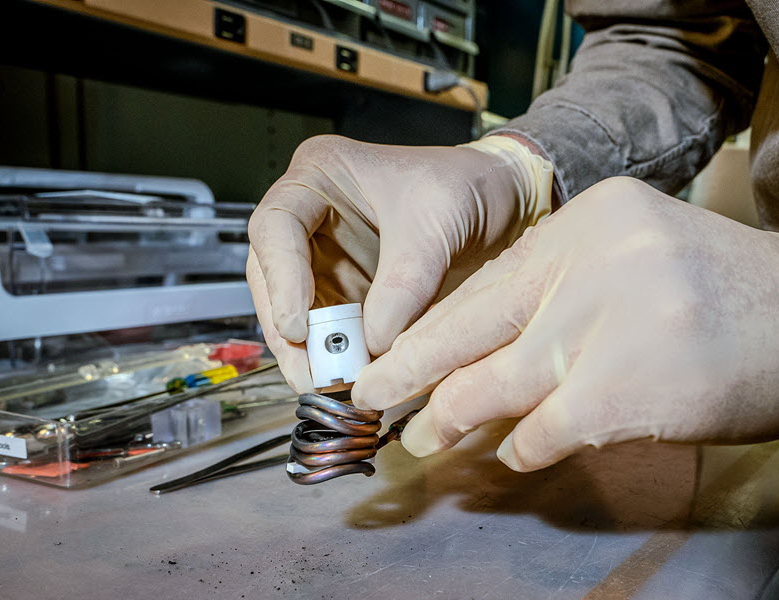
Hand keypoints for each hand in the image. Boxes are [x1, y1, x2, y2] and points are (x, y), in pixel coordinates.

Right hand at [247, 135, 551, 390]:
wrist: (505, 200)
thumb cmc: (468, 185)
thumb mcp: (437, 226)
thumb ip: (404, 284)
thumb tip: (373, 343)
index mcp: (321, 174)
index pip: (275, 226)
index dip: (281, 279)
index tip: (298, 326)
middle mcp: (314, 215)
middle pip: (274, 275)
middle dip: (288, 328)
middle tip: (308, 372)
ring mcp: (329, 255)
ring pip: (297, 308)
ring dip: (309, 350)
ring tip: (328, 384)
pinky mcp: (350, 289)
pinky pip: (331, 327)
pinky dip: (338, 354)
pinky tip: (350, 378)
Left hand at [354, 177, 778, 471]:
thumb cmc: (722, 294)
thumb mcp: (633, 261)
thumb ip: (559, 296)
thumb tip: (480, 352)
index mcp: (587, 221)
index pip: (484, 284)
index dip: (429, 330)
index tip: (388, 358)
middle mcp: (592, 261)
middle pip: (472, 328)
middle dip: (412, 372)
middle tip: (372, 399)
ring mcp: (608, 324)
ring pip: (496, 384)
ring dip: (453, 419)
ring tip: (422, 440)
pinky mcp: (625, 390)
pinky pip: (541, 430)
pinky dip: (521, 447)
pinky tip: (511, 453)